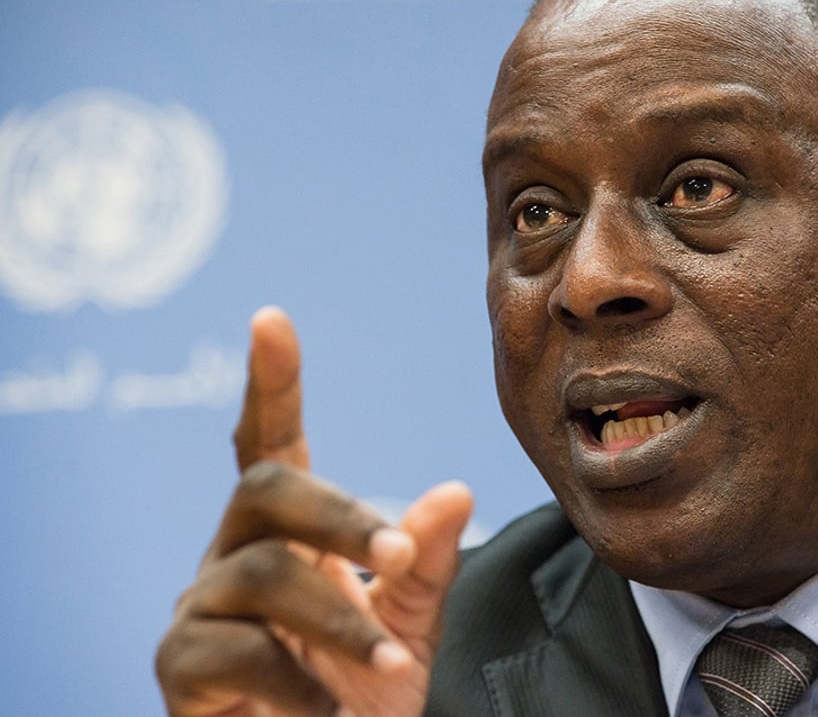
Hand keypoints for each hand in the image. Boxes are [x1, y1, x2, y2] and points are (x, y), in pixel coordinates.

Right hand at [156, 307, 473, 715]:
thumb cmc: (360, 690)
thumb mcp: (409, 624)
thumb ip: (425, 562)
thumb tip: (456, 490)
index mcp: (290, 531)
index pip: (272, 442)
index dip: (273, 384)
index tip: (271, 319)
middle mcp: (236, 552)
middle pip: (268, 487)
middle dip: (338, 516)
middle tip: (397, 554)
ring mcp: (203, 605)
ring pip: (263, 572)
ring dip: (338, 616)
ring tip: (390, 659)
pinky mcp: (181, 665)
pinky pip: (236, 652)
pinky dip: (297, 683)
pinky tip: (331, 710)